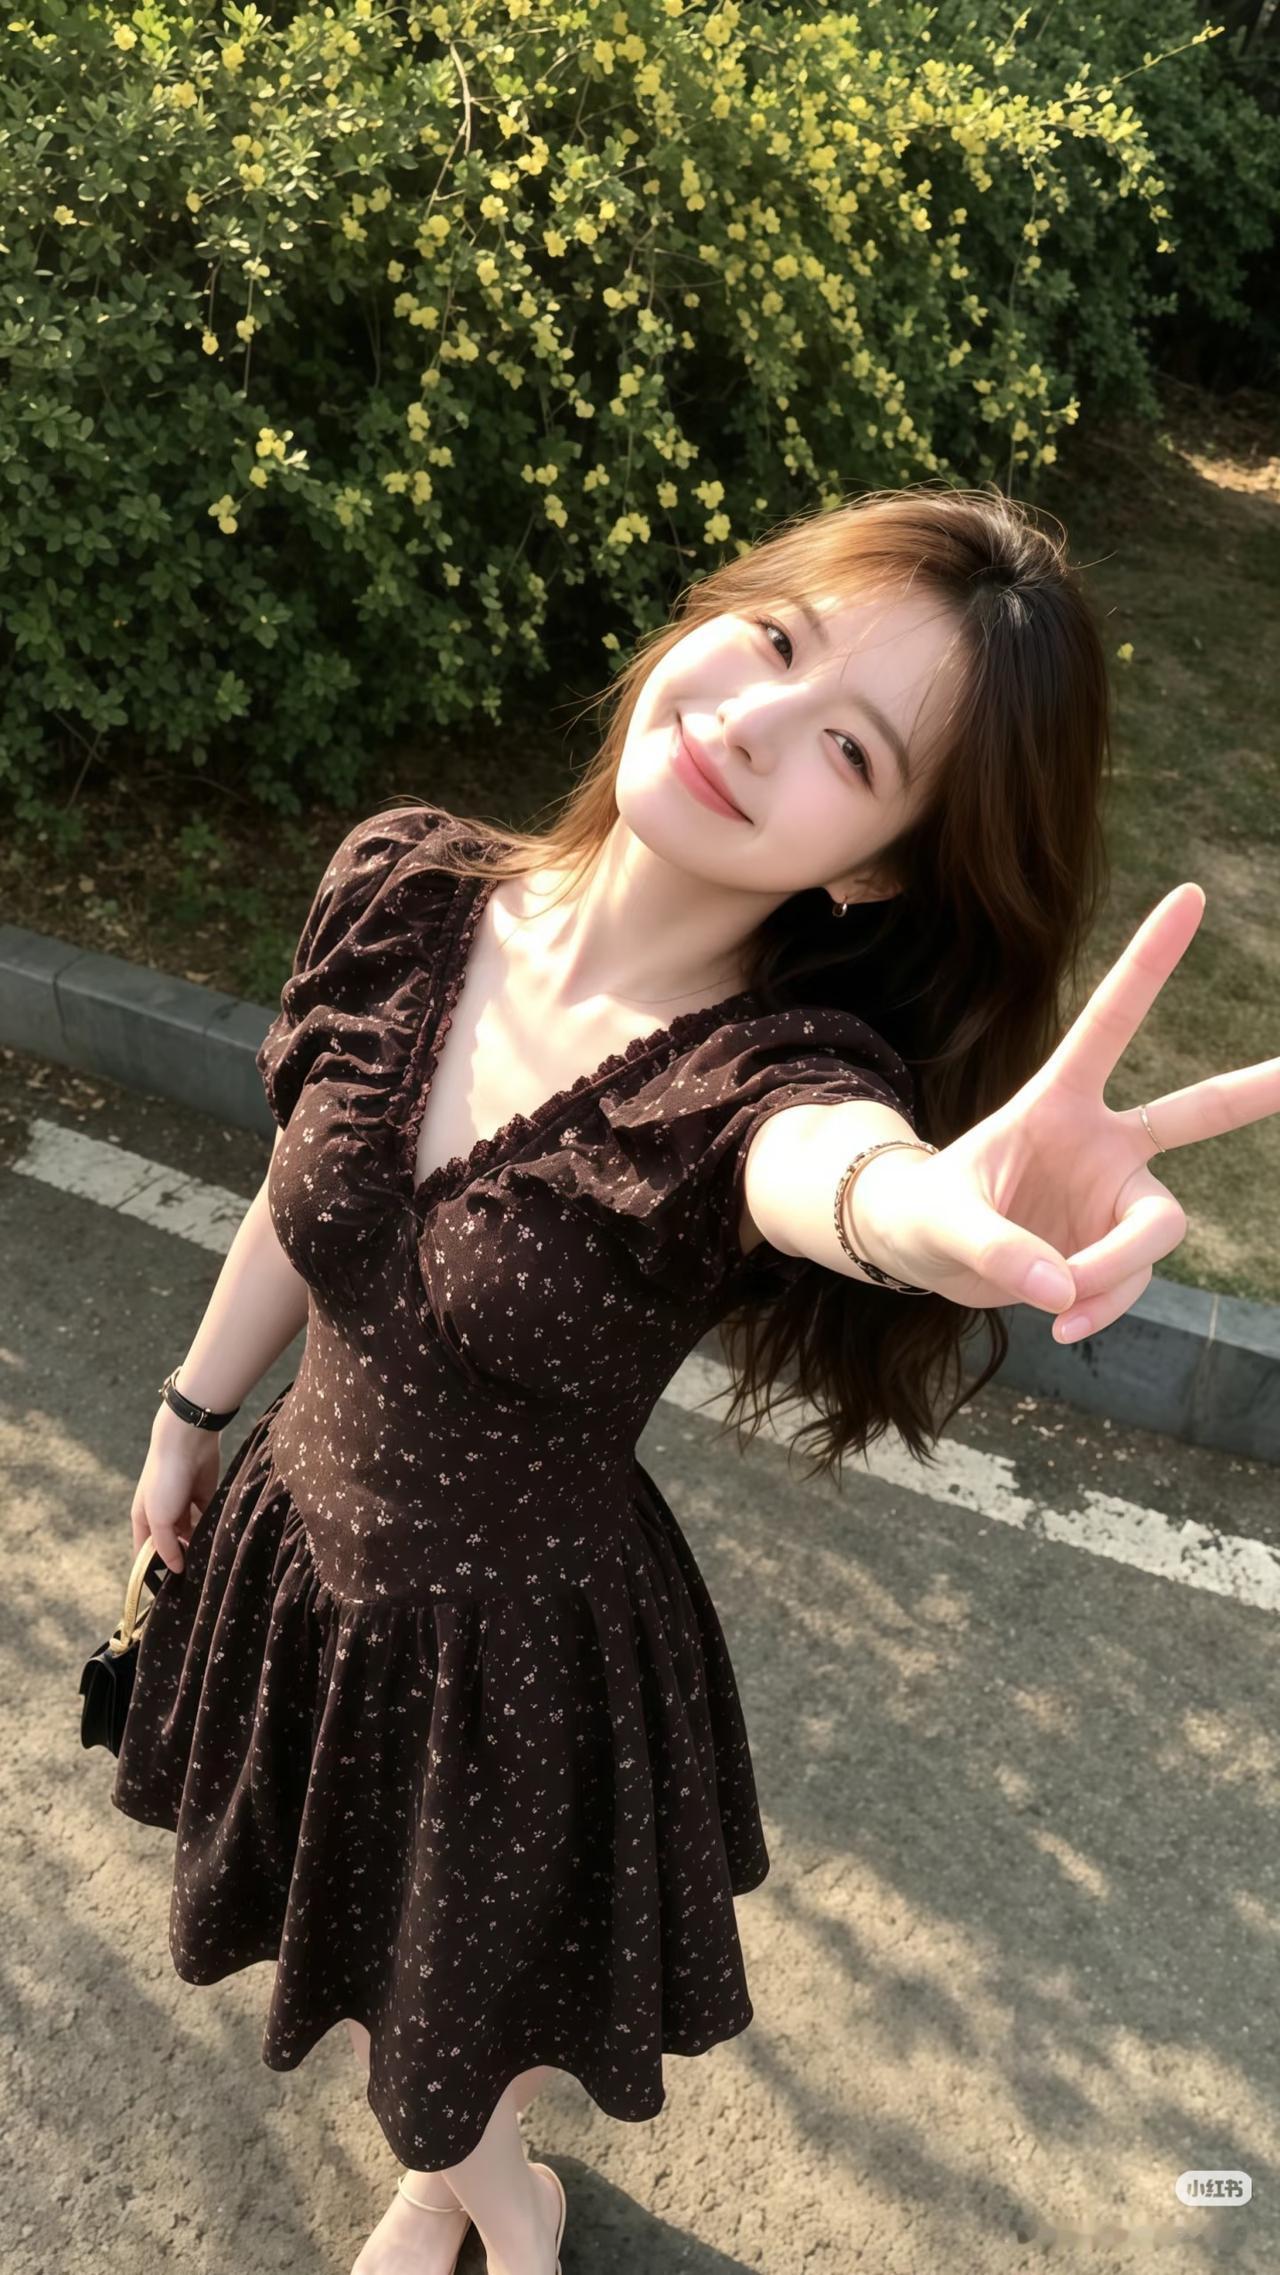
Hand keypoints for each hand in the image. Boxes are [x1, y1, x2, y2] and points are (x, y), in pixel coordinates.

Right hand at [130, 1405, 222, 1572]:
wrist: (188, 1441)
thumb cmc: (165, 1479)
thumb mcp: (159, 1517)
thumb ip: (165, 1545)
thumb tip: (176, 1569)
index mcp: (144, 1520)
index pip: (144, 1554)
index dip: (152, 1572)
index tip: (168, 1595)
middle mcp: (163, 1515)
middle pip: (171, 1545)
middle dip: (181, 1561)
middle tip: (196, 1585)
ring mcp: (184, 1506)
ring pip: (192, 1535)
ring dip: (199, 1547)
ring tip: (211, 1567)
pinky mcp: (205, 1497)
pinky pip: (207, 1521)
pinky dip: (211, 1530)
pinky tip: (221, 1544)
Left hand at [861, 883, 1279, 1338]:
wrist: (922, 1252)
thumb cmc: (924, 1215)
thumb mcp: (939, 1225)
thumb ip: (997, 1253)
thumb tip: (1061, 1292)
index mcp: (1057, 1100)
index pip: (1110, 1022)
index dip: (1150, 963)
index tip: (1190, 896)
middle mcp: (1102, 1140)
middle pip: (1196, 1113)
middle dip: (1258, 1088)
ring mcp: (1114, 1194)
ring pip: (1154, 1231)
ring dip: (1112, 1273)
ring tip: (1054, 1305)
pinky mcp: (1112, 1245)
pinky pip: (1127, 1281)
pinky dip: (1099, 1305)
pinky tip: (1061, 1323)